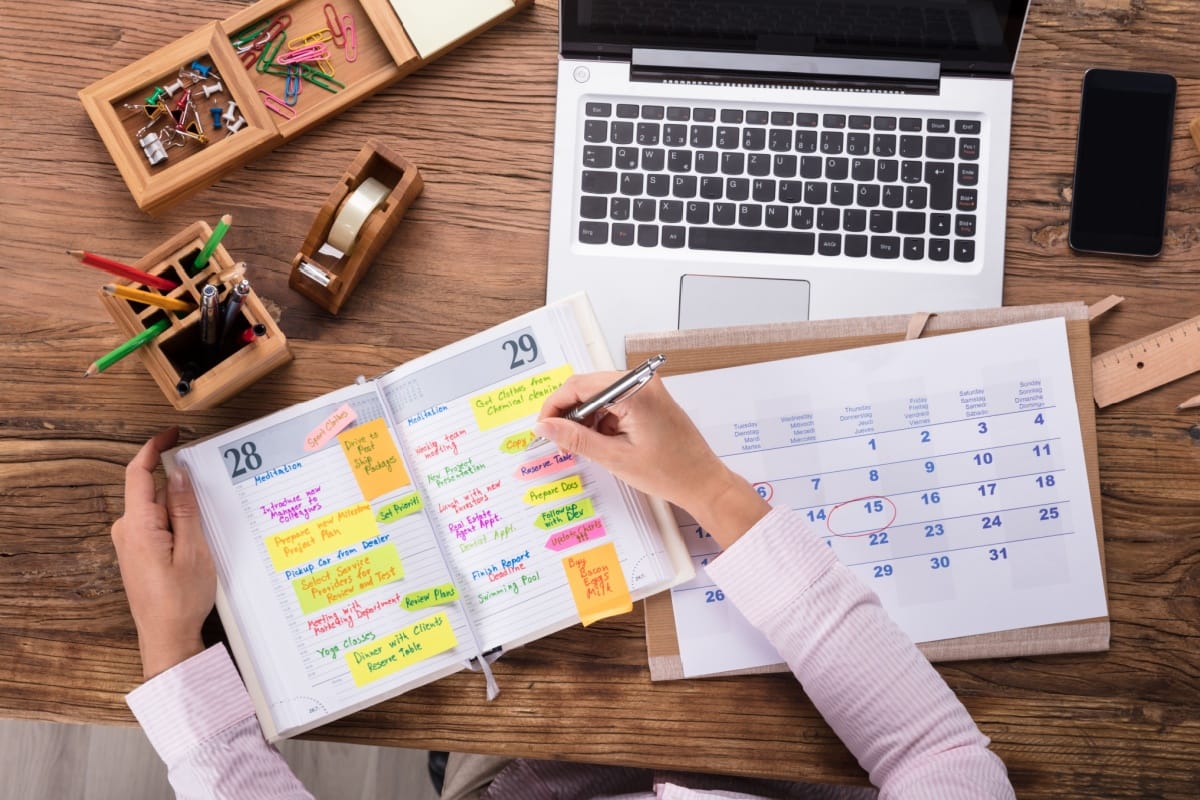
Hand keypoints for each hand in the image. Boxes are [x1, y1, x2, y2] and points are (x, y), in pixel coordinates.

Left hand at [111, 428, 215, 678]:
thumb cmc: (181, 599)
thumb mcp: (194, 549)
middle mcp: (127, 531)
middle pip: (151, 490)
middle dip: (179, 485)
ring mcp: (130, 543)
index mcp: (138, 526)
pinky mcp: (137, 553)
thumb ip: (184, 508)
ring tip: (207, 524)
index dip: (153, 448)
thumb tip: (178, 474)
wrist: (166, 637)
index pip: (138, 473)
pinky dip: (176, 522)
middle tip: (208, 487)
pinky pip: (156, 524)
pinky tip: (196, 536)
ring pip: (156, 509)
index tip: (171, 433)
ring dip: (180, 508)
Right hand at [534, 373, 769, 547]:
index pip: (579, 386)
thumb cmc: (669, 472)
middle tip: (560, 441)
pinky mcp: (649, 398)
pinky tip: (603, 443)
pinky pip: (614, 402)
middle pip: (587, 387)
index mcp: (634, 392)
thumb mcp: (614, 457)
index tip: (543, 428)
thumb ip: (575, 439)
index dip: (555, 406)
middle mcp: (641, 382)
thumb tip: (544, 426)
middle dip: (569, 413)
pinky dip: (602, 420)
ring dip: (586, 418)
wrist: (703, 482)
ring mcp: (647, 389)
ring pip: (599, 395)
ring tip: (585, 447)